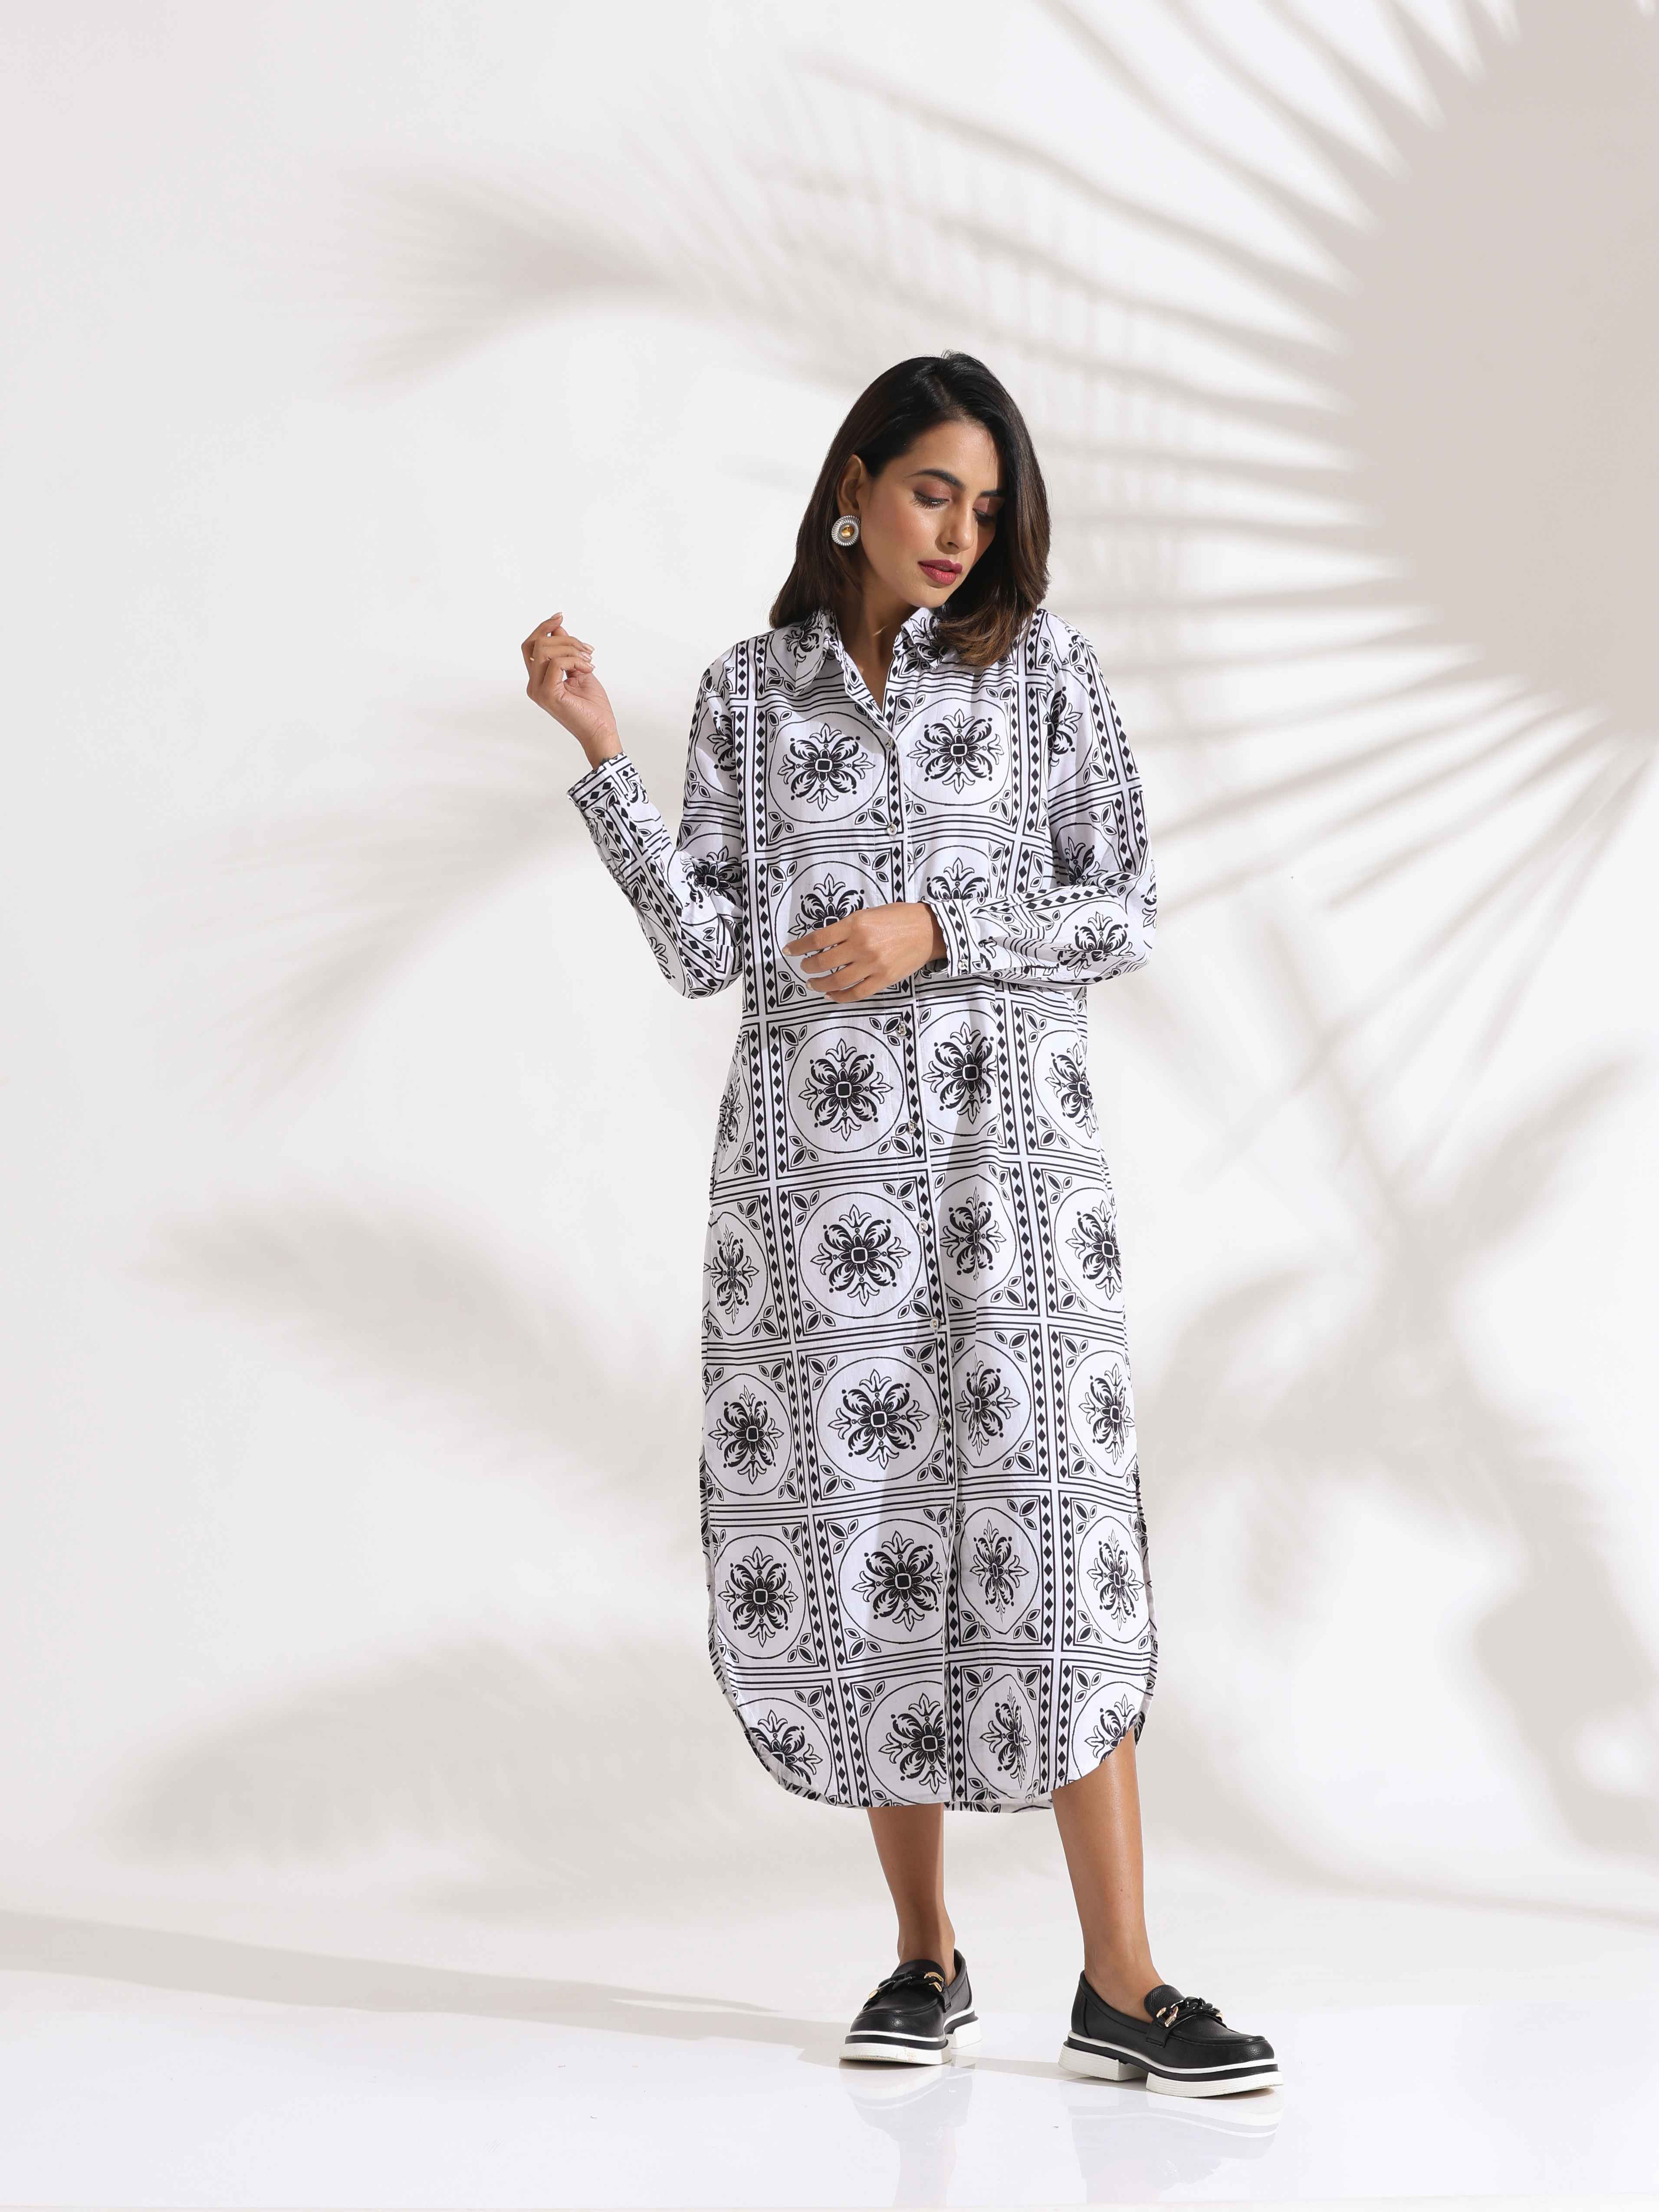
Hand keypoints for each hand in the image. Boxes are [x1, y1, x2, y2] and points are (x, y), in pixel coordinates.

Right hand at [522, 612, 619, 760]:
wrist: (601, 732)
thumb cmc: (593, 707)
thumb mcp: (579, 670)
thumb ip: (566, 651)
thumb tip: (557, 628)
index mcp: (538, 680)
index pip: (531, 646)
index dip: (543, 628)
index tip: (560, 615)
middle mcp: (534, 685)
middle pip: (536, 644)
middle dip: (565, 639)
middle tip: (587, 649)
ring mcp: (538, 690)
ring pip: (545, 650)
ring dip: (572, 649)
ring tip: (589, 661)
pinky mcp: (547, 694)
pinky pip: (556, 662)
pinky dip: (575, 660)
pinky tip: (588, 670)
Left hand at [783, 902, 946, 999]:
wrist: (928, 930)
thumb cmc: (897, 918)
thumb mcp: (868, 913)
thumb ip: (846, 928)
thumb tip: (822, 943)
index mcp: (856, 924)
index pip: (817, 939)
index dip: (799, 947)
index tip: (789, 951)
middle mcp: (862, 945)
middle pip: (823, 962)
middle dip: (808, 967)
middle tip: (804, 967)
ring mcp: (873, 965)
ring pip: (836, 981)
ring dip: (819, 983)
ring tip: (813, 982)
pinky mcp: (883, 980)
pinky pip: (856, 994)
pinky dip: (839, 996)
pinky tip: (830, 994)